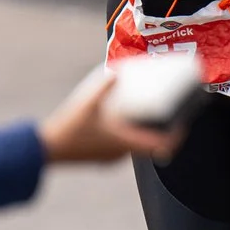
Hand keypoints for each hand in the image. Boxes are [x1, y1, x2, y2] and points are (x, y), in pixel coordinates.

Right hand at [40, 69, 182, 164]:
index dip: (176, 137)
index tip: (183, 125)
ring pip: (137, 148)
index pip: (160, 146)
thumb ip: (103, 87)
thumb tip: (116, 72)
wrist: (47, 149)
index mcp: (124, 142)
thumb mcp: (86, 103)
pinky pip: (124, 148)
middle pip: (152, 147)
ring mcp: (111, 158)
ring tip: (148, 116)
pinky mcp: (102, 157)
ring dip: (146, 135)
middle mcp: (121, 153)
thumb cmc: (68, 129)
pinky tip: (123, 123)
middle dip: (163, 133)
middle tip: (170, 117)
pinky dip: (131, 136)